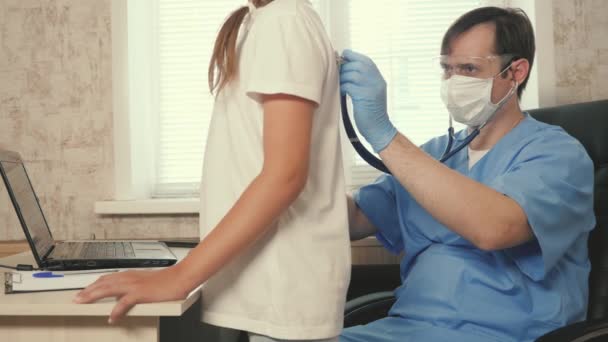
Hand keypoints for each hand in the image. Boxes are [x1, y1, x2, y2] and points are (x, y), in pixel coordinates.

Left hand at [73, 266, 189, 323]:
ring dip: (94, 295)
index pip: (106, 278)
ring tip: (83, 302)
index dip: (93, 285)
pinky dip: (116, 310)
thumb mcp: (146, 282)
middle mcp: (130, 278)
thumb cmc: (167, 281)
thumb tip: (125, 296)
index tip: (83, 291)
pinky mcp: (141, 293)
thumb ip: (134, 287)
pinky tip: (111, 317)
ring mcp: (134, 285)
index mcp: (131, 275)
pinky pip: (124, 303)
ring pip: (108, 289)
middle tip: (76, 298)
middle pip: (103, 283)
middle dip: (88, 291)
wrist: (180, 277)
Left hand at [340, 49, 396, 152]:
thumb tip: (344, 67)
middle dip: (344, 68)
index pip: (365, 61)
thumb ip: (362, 80)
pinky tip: (341, 92)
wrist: (378, 128)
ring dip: (342, 78)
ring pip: (352, 74)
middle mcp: (377, 80)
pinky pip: (349, 86)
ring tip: (339, 84)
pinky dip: (342, 87)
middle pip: (357, 65)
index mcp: (378, 77)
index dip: (352, 57)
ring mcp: (371, 88)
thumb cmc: (370, 111)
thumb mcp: (370, 91)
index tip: (342, 59)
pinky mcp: (364, 97)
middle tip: (337, 73)